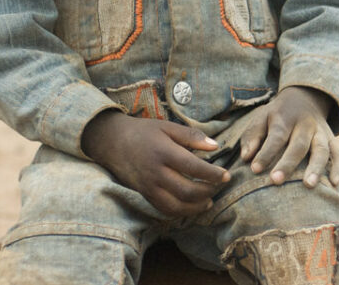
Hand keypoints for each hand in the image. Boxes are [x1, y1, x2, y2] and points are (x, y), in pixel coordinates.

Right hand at [81, 111, 229, 218]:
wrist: (112, 142)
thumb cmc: (144, 132)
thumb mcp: (167, 127)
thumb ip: (191, 136)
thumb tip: (216, 146)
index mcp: (163, 152)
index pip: (193, 167)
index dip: (212, 174)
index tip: (226, 176)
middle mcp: (155, 172)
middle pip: (186, 190)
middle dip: (207, 192)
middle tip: (219, 187)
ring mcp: (148, 186)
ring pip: (175, 206)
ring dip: (195, 207)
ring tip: (209, 201)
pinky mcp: (144, 194)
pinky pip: (164, 209)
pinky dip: (180, 212)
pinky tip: (191, 206)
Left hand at [237, 87, 338, 188]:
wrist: (304, 98)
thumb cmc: (277, 116)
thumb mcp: (261, 118)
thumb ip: (252, 137)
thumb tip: (246, 157)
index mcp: (285, 118)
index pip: (276, 136)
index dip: (265, 153)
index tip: (255, 169)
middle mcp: (306, 124)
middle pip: (299, 144)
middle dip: (288, 163)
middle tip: (276, 181)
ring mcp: (322, 132)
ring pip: (322, 149)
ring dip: (316, 167)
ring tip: (309, 185)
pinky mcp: (333, 140)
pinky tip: (334, 184)